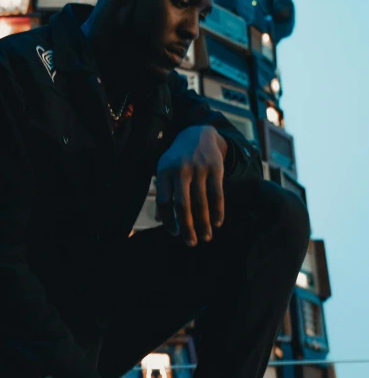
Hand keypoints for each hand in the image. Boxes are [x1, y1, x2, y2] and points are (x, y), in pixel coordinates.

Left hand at [155, 125, 226, 246]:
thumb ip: (162, 193)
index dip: (168, 220)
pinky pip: (217, 194)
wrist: (199, 134)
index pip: (164, 201)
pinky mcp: (215, 168)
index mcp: (164, 171)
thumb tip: (159, 220)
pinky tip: (217, 223)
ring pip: (201, 202)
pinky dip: (218, 211)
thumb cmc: (178, 158)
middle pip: (182, 205)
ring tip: (206, 238)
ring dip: (204, 223)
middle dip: (187, 227)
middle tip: (190, 243)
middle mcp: (181, 170)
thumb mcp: (165, 170)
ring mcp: (199, 168)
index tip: (173, 233)